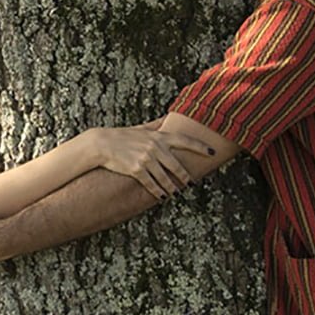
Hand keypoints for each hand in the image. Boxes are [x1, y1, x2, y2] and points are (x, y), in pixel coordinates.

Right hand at [85, 125, 213, 200]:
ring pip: (165, 178)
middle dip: (185, 177)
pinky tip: (162, 197)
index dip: (200, 147)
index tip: (212, 152)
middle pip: (177, 166)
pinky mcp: (137, 170)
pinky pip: (152, 184)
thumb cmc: (122, 136)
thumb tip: (168, 117)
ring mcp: (146, 159)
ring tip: (176, 193)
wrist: (101, 144)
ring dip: (172, 188)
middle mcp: (155, 147)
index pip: (185, 141)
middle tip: (191, 183)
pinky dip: (158, 192)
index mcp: (159, 136)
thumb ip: (156, 125)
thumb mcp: (141, 128)